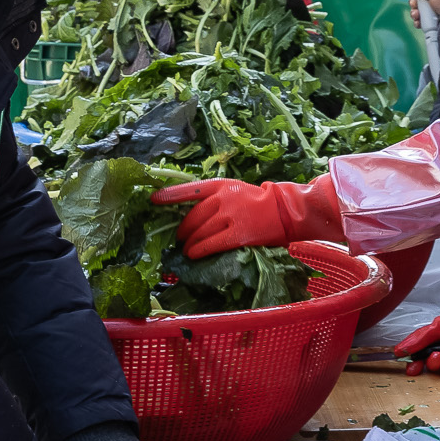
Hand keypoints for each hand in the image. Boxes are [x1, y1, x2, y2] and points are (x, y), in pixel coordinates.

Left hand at [152, 178, 338, 256]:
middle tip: (179, 239)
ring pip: (199, 233)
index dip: (169, 195)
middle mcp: (223, 198)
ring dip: (189, 244)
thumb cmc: (259, 202)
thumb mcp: (236, 191)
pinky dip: (199, 251)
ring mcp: (230, 216)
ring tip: (186, 250)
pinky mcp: (238, 235)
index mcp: (221, 185)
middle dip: (182, 231)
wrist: (286, 211)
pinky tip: (193, 255)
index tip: (153, 199)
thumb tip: (191, 215)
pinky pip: (210, 245)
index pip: (189, 189)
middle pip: (192, 218)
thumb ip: (215, 199)